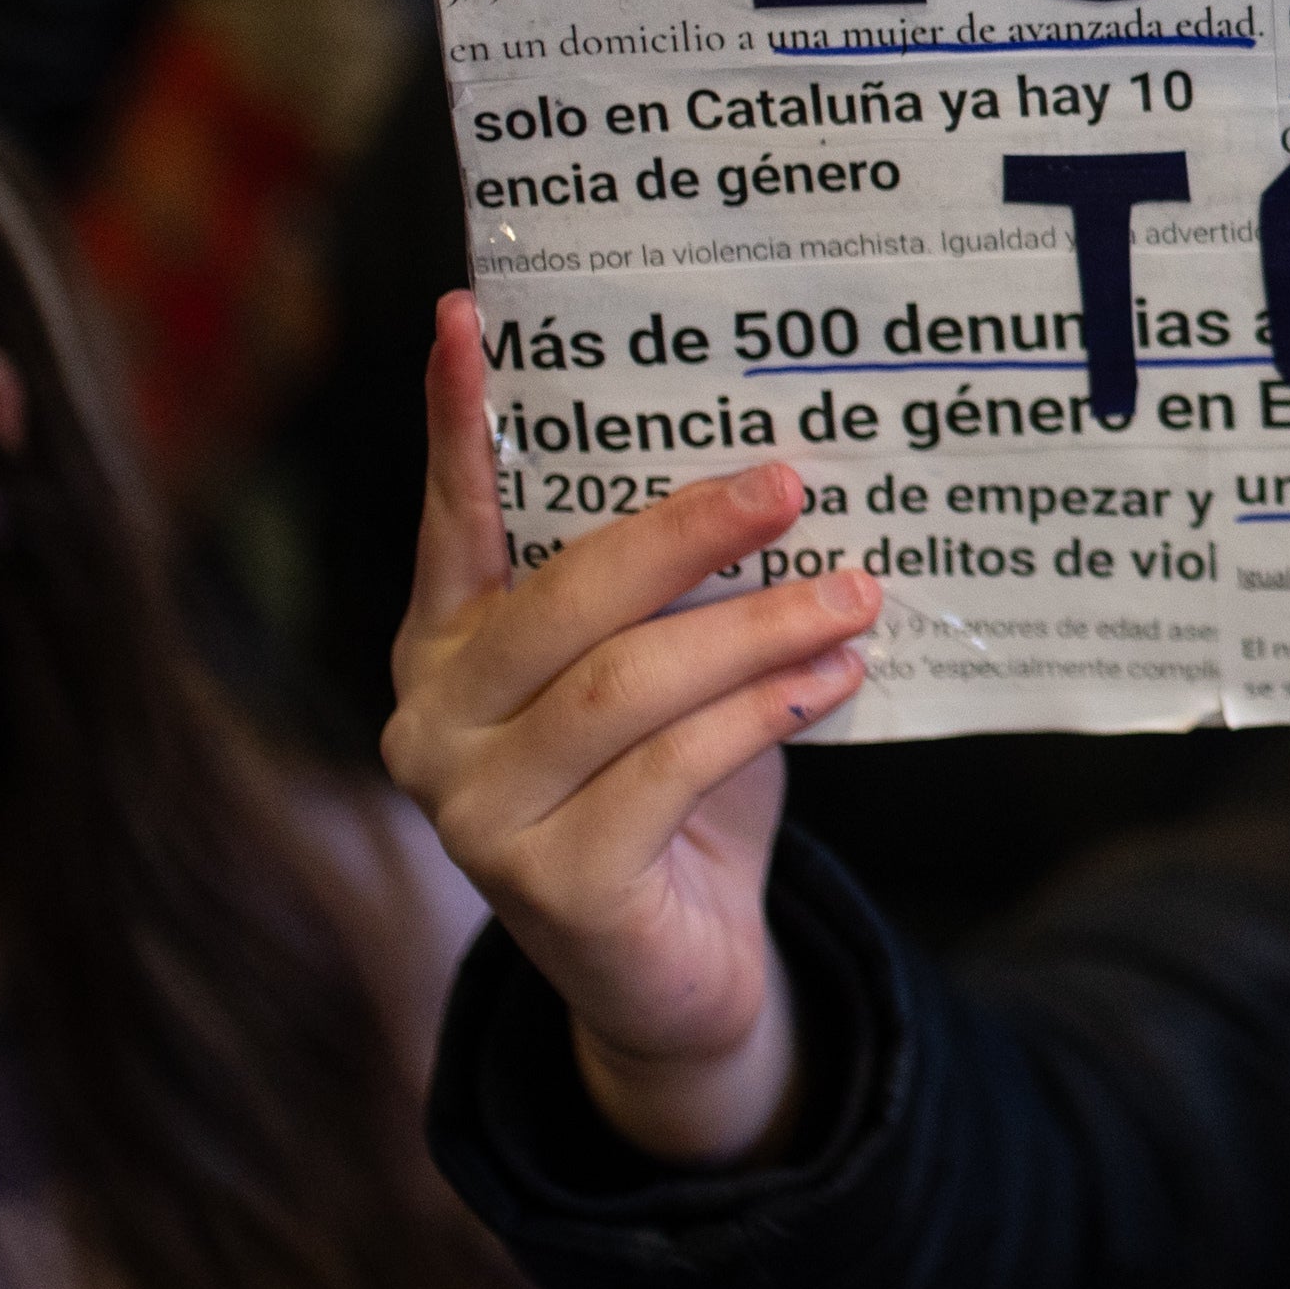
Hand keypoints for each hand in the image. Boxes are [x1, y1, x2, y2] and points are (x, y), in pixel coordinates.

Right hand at [381, 293, 880, 1163]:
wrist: (684, 974)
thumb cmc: (677, 788)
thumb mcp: (669, 671)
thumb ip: (675, 593)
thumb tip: (773, 469)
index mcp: (445, 650)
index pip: (451, 519)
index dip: (457, 419)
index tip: (467, 314)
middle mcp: (433, 725)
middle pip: (563, 596)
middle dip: (685, 529)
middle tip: (792, 480)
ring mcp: (476, 814)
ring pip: (626, 683)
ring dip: (757, 627)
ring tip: (856, 592)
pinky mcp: (552, 888)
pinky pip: (670, 768)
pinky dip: (762, 712)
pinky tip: (832, 678)